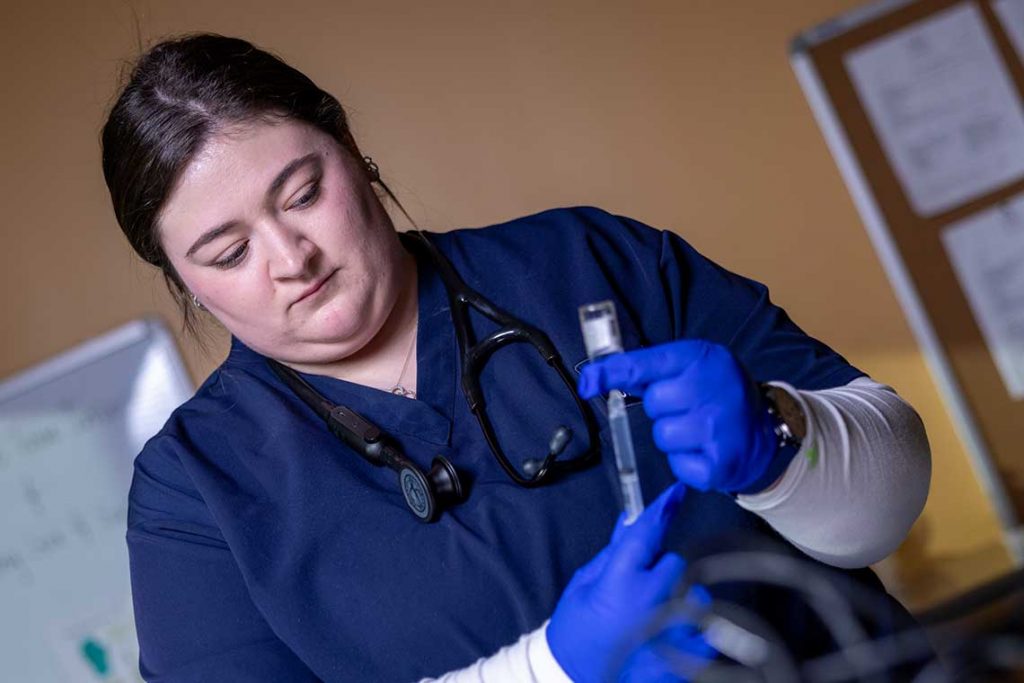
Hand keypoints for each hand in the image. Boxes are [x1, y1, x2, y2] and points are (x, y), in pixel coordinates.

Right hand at [546, 484, 712, 681]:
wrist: (574, 678)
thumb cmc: (575, 631)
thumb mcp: (584, 585)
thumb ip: (612, 553)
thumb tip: (629, 521)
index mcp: (620, 582)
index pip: (647, 534)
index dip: (662, 509)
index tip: (675, 493)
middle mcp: (650, 603)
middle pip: (675, 563)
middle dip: (659, 567)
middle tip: (639, 585)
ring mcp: (670, 632)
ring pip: (694, 595)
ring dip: (679, 598)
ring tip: (654, 616)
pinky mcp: (684, 658)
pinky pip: (706, 631)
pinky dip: (694, 630)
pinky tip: (670, 635)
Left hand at [578, 340, 777, 492]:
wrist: (764, 431)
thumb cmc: (717, 395)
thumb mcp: (691, 367)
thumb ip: (646, 369)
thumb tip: (592, 378)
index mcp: (701, 358)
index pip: (643, 364)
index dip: (611, 374)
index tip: (589, 383)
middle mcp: (712, 388)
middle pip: (653, 403)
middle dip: (663, 410)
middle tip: (686, 409)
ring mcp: (718, 426)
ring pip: (663, 436)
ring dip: (673, 438)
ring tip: (696, 431)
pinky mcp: (720, 462)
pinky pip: (679, 465)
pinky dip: (686, 463)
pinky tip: (704, 451)